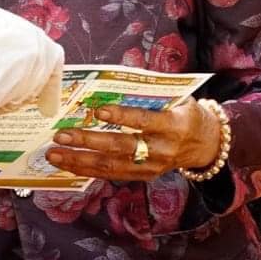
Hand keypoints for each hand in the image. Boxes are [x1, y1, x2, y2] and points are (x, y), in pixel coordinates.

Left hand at [45, 100, 221, 183]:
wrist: (206, 144)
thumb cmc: (185, 113)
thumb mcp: (177, 99)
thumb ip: (149, 94)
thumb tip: (111, 82)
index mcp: (173, 125)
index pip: (144, 121)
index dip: (121, 116)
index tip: (97, 110)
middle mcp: (162, 150)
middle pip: (121, 147)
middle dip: (88, 141)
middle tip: (61, 135)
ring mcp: (152, 167)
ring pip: (111, 166)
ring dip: (80, 161)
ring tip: (54, 154)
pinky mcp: (143, 176)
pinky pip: (112, 175)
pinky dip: (87, 170)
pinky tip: (68, 164)